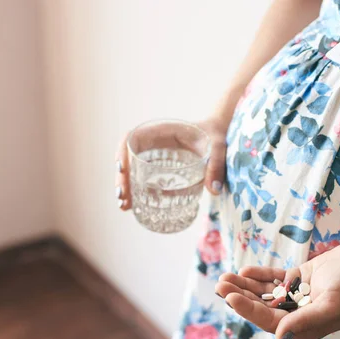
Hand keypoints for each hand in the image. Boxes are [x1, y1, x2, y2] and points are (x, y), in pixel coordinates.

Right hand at [114, 117, 228, 210]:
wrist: (216, 136)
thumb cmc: (215, 136)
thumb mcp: (217, 148)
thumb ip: (216, 165)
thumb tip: (214, 190)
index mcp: (162, 131)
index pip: (134, 136)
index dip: (123, 151)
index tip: (122, 169)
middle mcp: (153, 142)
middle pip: (127, 156)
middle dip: (121, 177)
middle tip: (122, 197)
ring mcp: (153, 155)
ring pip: (131, 168)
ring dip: (124, 186)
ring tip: (124, 205)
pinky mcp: (158, 167)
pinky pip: (140, 176)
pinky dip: (134, 190)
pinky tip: (132, 205)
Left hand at [214, 243, 339, 338]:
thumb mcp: (330, 305)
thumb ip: (304, 320)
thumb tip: (279, 336)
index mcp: (304, 326)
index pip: (268, 319)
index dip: (247, 309)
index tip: (230, 297)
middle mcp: (296, 313)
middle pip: (261, 306)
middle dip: (239, 295)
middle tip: (220, 284)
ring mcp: (295, 295)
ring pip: (263, 292)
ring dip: (244, 285)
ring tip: (224, 277)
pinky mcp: (297, 279)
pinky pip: (273, 278)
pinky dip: (259, 275)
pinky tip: (244, 270)